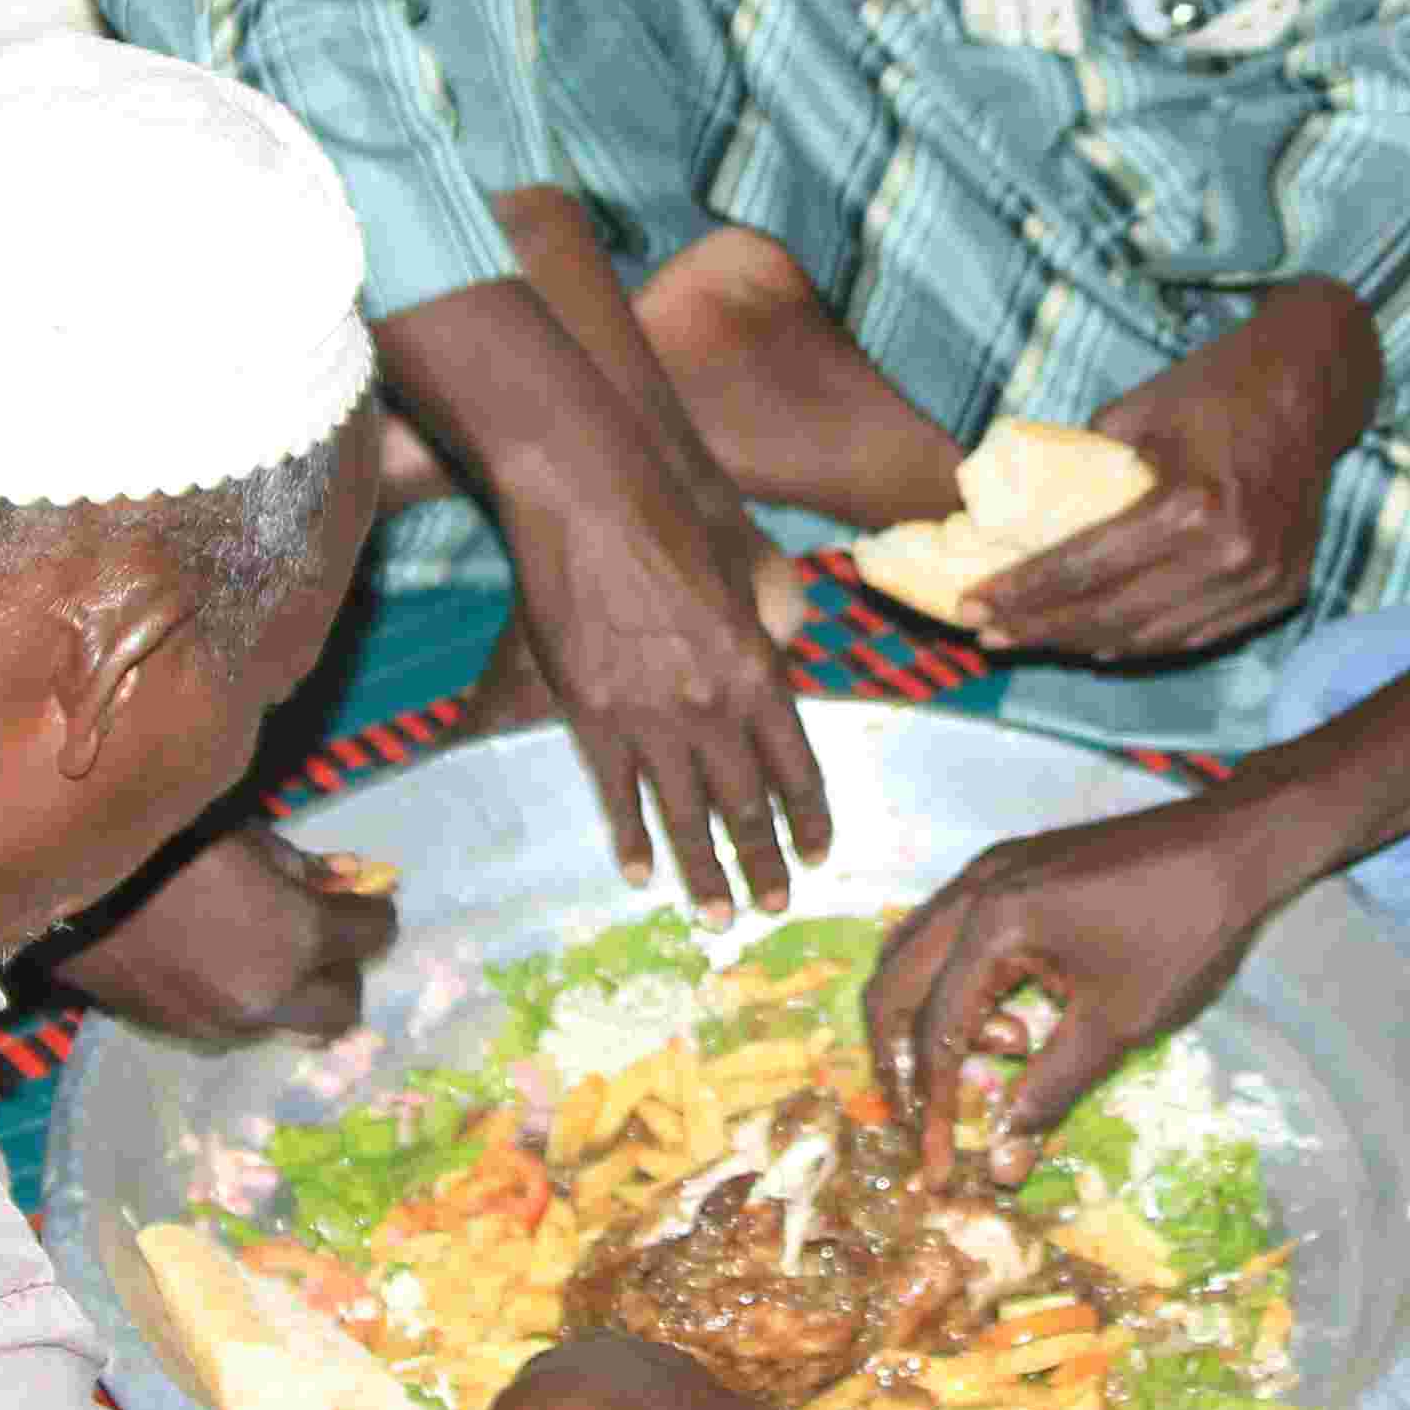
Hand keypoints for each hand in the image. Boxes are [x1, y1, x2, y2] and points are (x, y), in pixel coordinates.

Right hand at [56, 828, 391, 1044]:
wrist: (57, 881)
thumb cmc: (161, 836)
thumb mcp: (244, 834)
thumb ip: (300, 865)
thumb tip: (342, 879)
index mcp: (297, 941)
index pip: (371, 935)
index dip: (373, 912)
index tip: (362, 896)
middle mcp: (270, 998)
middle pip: (342, 1007)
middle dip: (343, 971)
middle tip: (324, 937)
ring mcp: (220, 1024)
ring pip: (288, 1023)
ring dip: (293, 992)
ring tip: (264, 947)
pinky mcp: (176, 1032)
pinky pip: (235, 1025)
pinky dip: (244, 999)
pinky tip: (217, 961)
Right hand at [504, 459, 834, 920]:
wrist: (594, 493)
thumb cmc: (678, 511)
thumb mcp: (752, 567)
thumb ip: (772, 622)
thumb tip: (781, 650)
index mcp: (761, 672)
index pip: (798, 767)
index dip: (808, 817)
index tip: (818, 854)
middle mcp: (712, 707)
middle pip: (746, 804)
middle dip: (764, 862)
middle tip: (776, 907)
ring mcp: (648, 717)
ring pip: (685, 814)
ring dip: (704, 871)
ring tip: (718, 916)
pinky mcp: (590, 715)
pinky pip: (617, 794)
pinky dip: (631, 837)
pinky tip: (642, 873)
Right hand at [861, 792, 1316, 1188]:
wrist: (1236, 842)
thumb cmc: (1184, 929)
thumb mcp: (1118, 1023)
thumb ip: (1050, 1092)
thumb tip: (1001, 1166)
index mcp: (991, 923)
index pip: (933, 1031)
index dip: (931, 1107)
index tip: (936, 1166)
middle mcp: (973, 888)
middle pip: (893, 986)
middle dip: (902, 1062)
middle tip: (928, 1122)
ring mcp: (990, 870)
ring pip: (916, 955)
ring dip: (930, 1020)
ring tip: (995, 1065)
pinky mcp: (1014, 868)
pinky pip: (952, 934)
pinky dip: (959, 985)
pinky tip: (1013, 1017)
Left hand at [968, 280, 1378, 663]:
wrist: (1310, 385)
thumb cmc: (1216, 386)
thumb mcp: (1135, 411)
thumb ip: (1081, 467)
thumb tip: (1016, 512)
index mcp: (1190, 505)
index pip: (1084, 568)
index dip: (1020, 594)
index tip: (969, 608)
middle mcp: (1230, 554)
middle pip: (1114, 615)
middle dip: (1041, 630)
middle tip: (986, 634)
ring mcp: (1262, 579)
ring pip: (1155, 638)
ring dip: (1087, 644)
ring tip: (1034, 639)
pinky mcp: (1282, 589)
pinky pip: (1199, 634)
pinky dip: (1144, 642)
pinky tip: (1100, 641)